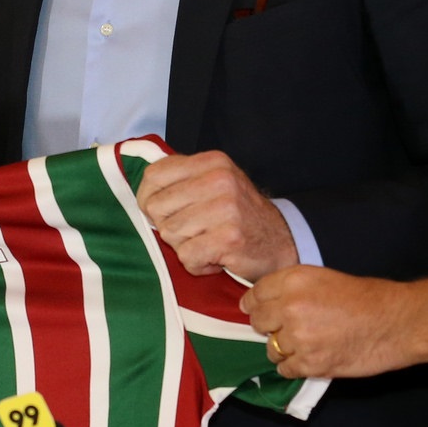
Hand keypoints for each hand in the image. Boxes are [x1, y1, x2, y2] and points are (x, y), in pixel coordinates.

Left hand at [137, 151, 297, 281]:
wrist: (283, 241)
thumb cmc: (240, 214)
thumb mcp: (216, 182)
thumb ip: (183, 179)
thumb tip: (144, 192)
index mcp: (212, 162)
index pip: (154, 175)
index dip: (148, 198)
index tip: (160, 213)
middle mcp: (219, 180)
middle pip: (156, 207)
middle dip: (169, 225)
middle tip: (194, 231)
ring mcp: (225, 209)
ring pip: (169, 233)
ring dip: (185, 247)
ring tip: (208, 243)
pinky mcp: (229, 238)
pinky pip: (187, 256)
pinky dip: (197, 264)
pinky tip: (215, 259)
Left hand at [242, 266, 427, 378]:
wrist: (395, 322)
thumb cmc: (366, 297)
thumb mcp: (324, 278)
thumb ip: (293, 289)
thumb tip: (268, 304)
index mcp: (293, 280)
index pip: (254, 296)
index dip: (256, 305)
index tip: (261, 311)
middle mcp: (290, 307)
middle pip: (257, 323)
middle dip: (270, 327)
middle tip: (288, 328)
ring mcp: (298, 338)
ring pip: (271, 349)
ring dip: (284, 349)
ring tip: (307, 345)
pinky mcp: (309, 364)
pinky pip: (285, 370)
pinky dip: (295, 366)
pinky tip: (311, 358)